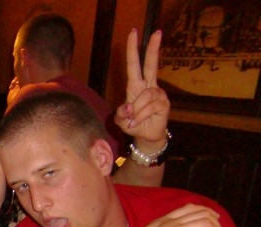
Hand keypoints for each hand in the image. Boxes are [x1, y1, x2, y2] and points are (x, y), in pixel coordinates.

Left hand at [115, 28, 170, 146]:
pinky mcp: (164, 105)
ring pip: (144, 97)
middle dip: (153, 49)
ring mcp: (158, 94)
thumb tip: (128, 107)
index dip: (133, 49)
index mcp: (136, 86)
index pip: (135, 65)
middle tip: (157, 32)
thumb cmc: (133, 124)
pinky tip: (136, 124)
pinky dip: (139, 117)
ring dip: (135, 111)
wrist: (146, 136)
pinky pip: (148, 108)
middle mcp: (149, 86)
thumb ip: (120, 113)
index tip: (133, 32)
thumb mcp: (121, 120)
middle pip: (151, 65)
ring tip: (132, 121)